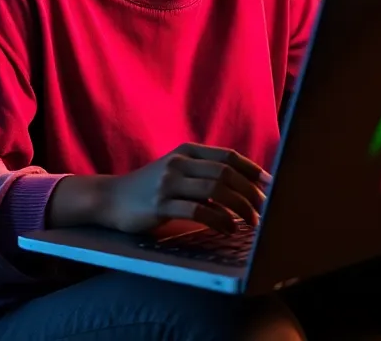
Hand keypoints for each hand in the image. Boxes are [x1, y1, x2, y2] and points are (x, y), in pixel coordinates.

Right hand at [99, 143, 270, 234]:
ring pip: (216, 189)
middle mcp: (178, 163)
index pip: (228, 156)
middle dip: (251, 193)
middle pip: (226, 173)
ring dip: (240, 207)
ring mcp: (168, 183)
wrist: (109, 199)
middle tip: (265, 210)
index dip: (253, 171)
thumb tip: (243, 187)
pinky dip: (219, 220)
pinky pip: (198, 211)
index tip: (271, 186)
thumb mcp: (175, 171)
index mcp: (185, 151)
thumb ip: (202, 173)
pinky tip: (228, 229)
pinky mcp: (160, 205)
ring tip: (251, 222)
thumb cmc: (148, 189)